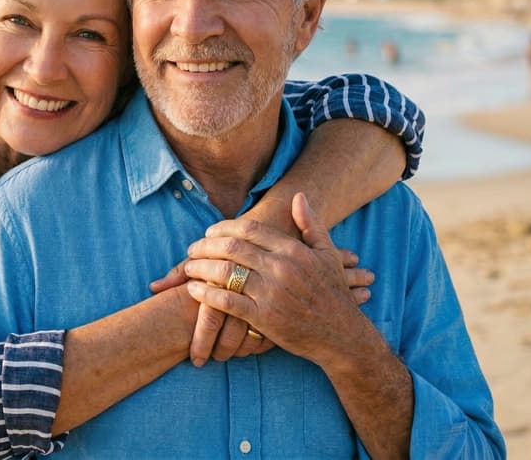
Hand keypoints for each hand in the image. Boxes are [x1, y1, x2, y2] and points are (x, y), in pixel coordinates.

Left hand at [181, 193, 376, 365]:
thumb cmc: (334, 293)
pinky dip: (206, 294)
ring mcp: (271, 293)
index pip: (249, 229)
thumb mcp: (328, 254)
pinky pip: (227, 302)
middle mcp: (280, 268)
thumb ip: (311, 224)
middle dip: (205, 246)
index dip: (223, 228)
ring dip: (200, 268)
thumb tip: (298, 195)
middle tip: (191, 249)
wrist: (343, 335)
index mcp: (293, 250)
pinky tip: (194, 290)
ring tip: (187, 268)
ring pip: (225, 273)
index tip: (209, 233)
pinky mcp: (264, 318)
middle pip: (231, 247)